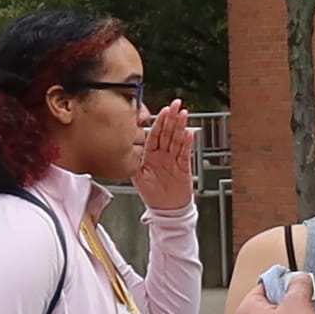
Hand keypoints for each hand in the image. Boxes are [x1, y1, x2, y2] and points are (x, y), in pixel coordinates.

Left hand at [137, 96, 196, 210]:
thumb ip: (133, 162)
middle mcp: (163, 155)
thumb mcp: (138, 176)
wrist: (166, 209)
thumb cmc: (152, 194)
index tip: (163, 111)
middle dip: (171, 118)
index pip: (154, 134)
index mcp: (151, 155)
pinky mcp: (183, 168)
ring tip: (184, 114)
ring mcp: (174, 160)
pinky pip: (185, 154)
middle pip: (168, 133)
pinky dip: (187, 144)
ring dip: (181, 126)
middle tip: (176, 104)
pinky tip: (189, 134)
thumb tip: (124, 150)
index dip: (159, 122)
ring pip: (177, 140)